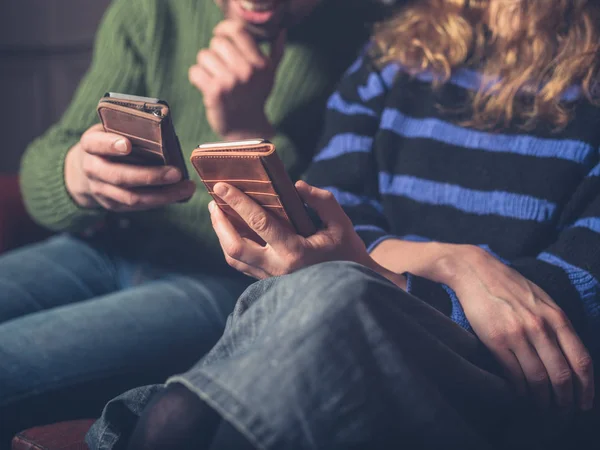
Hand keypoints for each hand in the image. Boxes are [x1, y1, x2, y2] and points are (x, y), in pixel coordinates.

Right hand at [64, 124, 194, 210]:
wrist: (87, 168)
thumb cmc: (109, 142)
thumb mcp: (111, 130)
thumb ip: (129, 129)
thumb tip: (164, 130)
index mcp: (90, 145)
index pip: (96, 143)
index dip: (110, 144)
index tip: (127, 145)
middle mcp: (93, 169)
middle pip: (120, 176)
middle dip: (150, 176)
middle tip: (176, 173)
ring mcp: (101, 190)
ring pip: (132, 197)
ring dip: (163, 195)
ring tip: (186, 188)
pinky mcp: (113, 204)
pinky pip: (139, 206)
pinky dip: (161, 201)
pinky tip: (179, 194)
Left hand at [189, 20, 284, 139]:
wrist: (247, 130)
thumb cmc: (256, 98)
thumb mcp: (270, 76)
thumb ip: (276, 53)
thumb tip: (281, 32)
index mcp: (260, 64)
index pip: (237, 30)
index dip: (224, 29)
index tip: (220, 35)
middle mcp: (246, 71)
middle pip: (217, 42)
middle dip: (216, 53)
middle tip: (220, 67)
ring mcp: (230, 82)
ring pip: (204, 55)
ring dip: (206, 66)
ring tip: (215, 78)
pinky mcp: (214, 93)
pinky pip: (195, 72)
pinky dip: (197, 78)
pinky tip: (207, 86)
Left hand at [209, 180, 405, 288]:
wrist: (352, 287)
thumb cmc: (346, 252)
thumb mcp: (340, 222)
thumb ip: (320, 200)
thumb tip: (295, 185)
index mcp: (295, 252)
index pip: (259, 223)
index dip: (238, 202)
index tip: (222, 185)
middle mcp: (277, 268)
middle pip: (235, 246)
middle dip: (219, 222)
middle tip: (213, 200)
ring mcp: (271, 278)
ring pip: (234, 258)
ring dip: (221, 234)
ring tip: (218, 212)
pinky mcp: (268, 282)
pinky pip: (241, 264)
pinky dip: (231, 245)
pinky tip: (231, 230)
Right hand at [437, 245, 593, 411]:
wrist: (475, 271)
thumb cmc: (509, 286)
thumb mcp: (542, 300)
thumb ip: (557, 324)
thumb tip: (569, 356)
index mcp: (556, 317)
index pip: (581, 361)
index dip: (586, 388)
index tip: (583, 403)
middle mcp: (540, 327)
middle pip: (561, 375)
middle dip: (564, 400)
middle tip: (562, 411)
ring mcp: (517, 334)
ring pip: (538, 378)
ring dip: (542, 399)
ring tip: (541, 407)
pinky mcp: (495, 340)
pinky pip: (513, 373)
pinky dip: (519, 389)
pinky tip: (520, 394)